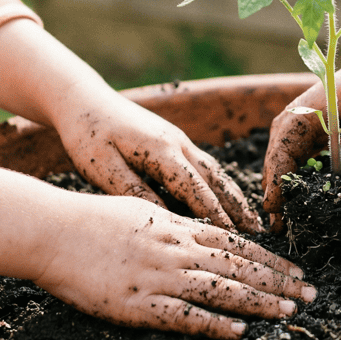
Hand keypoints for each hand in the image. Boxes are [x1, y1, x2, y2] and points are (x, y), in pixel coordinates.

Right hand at [34, 194, 312, 339]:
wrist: (52, 231)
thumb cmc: (92, 219)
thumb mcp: (141, 211)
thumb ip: (174, 225)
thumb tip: (202, 234)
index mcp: (178, 226)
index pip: (236, 243)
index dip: (270, 258)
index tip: (296, 269)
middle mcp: (177, 249)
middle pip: (239, 266)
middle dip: (279, 281)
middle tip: (311, 294)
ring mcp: (159, 276)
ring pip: (222, 289)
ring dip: (260, 302)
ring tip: (290, 312)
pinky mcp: (138, 304)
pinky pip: (183, 316)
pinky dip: (213, 324)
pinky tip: (238, 332)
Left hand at [54, 89, 261, 232]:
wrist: (82, 99)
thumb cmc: (86, 135)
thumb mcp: (102, 168)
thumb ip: (133, 191)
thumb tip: (163, 218)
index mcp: (161, 151)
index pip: (195, 190)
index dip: (215, 216)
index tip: (232, 240)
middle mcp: (178, 143)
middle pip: (216, 180)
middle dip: (237, 209)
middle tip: (258, 235)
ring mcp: (179, 140)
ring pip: (215, 172)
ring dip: (235, 197)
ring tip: (252, 222)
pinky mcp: (174, 140)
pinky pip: (206, 166)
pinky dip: (222, 185)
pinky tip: (228, 199)